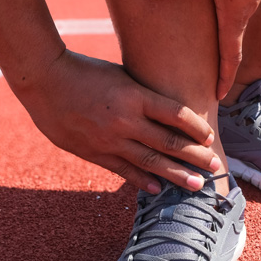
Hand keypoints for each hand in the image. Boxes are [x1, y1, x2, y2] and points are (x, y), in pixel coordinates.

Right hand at [14, 49, 219, 192]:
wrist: (44, 80)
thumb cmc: (85, 71)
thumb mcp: (120, 75)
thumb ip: (142, 95)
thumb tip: (170, 111)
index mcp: (134, 95)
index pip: (176, 114)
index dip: (196, 128)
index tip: (210, 137)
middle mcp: (125, 119)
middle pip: (169, 142)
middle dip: (196, 156)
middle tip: (216, 167)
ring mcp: (109, 139)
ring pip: (150, 161)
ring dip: (176, 174)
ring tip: (197, 185)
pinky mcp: (93, 152)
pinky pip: (123, 169)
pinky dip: (142, 180)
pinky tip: (159, 189)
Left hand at [141, 0, 260, 98]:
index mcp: (235, 15)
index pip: (229, 57)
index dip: (222, 79)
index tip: (216, 99)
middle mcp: (243, 8)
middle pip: (228, 43)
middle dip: (216, 63)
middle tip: (202, 81)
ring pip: (227, 20)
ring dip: (215, 36)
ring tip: (196, 46)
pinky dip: (213, 10)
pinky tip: (199, 1)